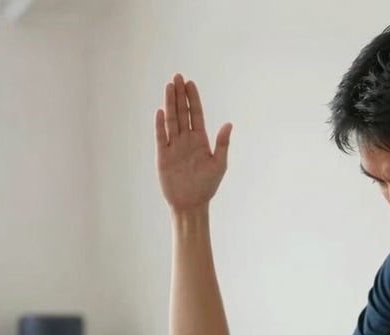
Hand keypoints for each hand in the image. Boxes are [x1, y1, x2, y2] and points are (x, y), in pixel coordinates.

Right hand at [155, 73, 231, 212]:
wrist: (191, 204)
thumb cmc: (207, 186)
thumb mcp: (219, 165)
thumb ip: (223, 144)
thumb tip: (229, 124)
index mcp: (200, 140)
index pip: (196, 114)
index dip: (193, 99)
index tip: (190, 83)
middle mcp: (186, 140)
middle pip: (182, 113)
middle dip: (180, 95)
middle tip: (178, 77)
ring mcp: (174, 146)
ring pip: (171, 120)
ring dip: (170, 104)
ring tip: (169, 86)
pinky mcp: (163, 156)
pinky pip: (161, 137)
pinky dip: (160, 125)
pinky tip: (160, 111)